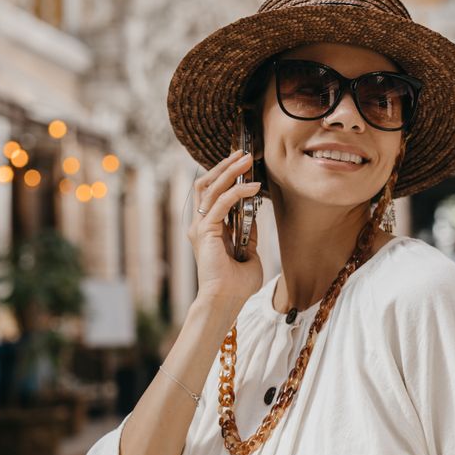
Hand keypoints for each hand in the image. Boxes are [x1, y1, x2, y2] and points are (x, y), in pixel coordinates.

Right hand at [189, 148, 263, 305]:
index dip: (227, 176)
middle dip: (225, 166)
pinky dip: (238, 192)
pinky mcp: (206, 231)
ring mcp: (201, 226)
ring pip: (211, 188)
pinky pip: (222, 204)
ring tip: (247, 159)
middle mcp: (201, 224)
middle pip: (207, 184)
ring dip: (229, 171)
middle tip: (244, 153)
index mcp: (209, 229)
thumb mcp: (249, 254)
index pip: (213, 194)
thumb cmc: (237, 285)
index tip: (244, 164)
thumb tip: (253, 218)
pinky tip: (254, 187)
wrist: (226, 301)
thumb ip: (248, 235)